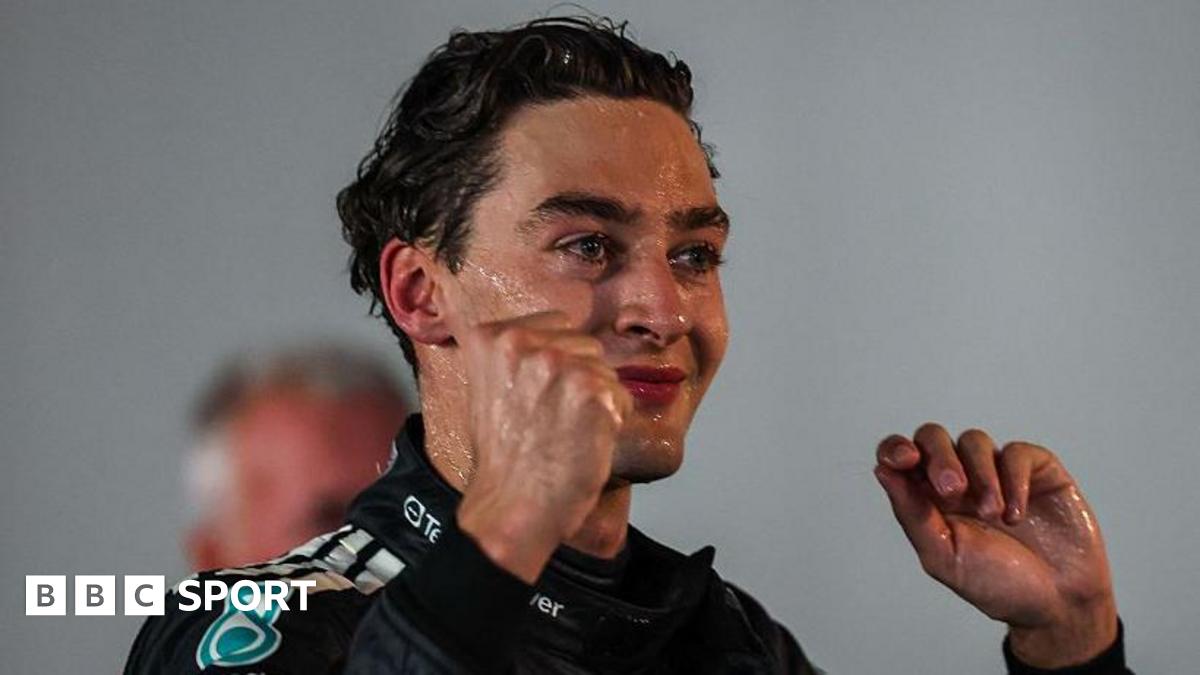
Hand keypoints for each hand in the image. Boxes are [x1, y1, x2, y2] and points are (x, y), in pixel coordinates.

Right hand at [453, 311, 631, 583]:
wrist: (512, 506)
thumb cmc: (502, 458)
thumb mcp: (488, 388)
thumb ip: (518, 357)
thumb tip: (558, 339)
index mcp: (492, 337)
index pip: (556, 325)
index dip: (559, 361)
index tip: (541, 396)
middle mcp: (524, 343)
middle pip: (585, 344)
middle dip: (580, 378)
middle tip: (554, 420)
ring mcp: (560, 366)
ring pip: (605, 370)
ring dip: (597, 400)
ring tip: (566, 433)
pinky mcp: (592, 393)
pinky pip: (621, 397)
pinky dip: (613, 422)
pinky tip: (584, 443)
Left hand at [874, 423, 1117, 667]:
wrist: (1058, 603)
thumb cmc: (996, 584)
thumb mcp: (944, 555)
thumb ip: (912, 513)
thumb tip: (882, 471)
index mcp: (927, 498)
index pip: (900, 457)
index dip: (895, 449)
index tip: (903, 460)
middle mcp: (959, 478)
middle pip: (932, 438)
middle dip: (939, 457)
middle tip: (952, 490)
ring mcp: (997, 471)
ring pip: (973, 441)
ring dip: (980, 475)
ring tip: (992, 515)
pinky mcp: (1036, 471)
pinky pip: (1017, 453)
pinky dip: (1014, 480)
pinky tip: (1017, 514)